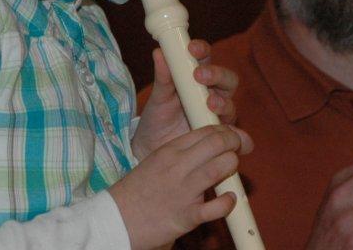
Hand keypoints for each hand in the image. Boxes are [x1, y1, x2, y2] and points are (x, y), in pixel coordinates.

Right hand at [111, 124, 252, 249]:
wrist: (115, 220)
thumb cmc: (135, 192)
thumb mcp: (155, 162)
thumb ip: (180, 154)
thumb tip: (207, 149)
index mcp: (169, 151)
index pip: (206, 131)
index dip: (225, 132)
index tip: (230, 137)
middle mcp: (178, 167)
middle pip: (217, 144)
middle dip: (234, 144)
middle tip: (237, 149)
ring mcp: (184, 191)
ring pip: (221, 167)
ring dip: (232, 167)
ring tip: (231, 172)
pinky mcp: (187, 216)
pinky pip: (217, 206)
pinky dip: (228, 202)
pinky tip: (228, 200)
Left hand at [132, 39, 239, 159]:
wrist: (153, 149)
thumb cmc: (157, 118)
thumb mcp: (158, 98)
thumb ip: (162, 77)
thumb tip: (159, 52)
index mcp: (197, 77)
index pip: (206, 58)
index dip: (202, 50)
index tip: (192, 48)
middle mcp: (213, 93)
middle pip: (227, 78)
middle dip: (217, 74)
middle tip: (200, 75)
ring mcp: (219, 115)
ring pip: (231, 103)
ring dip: (223, 102)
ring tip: (210, 103)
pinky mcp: (220, 136)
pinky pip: (233, 134)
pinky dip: (234, 133)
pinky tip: (225, 131)